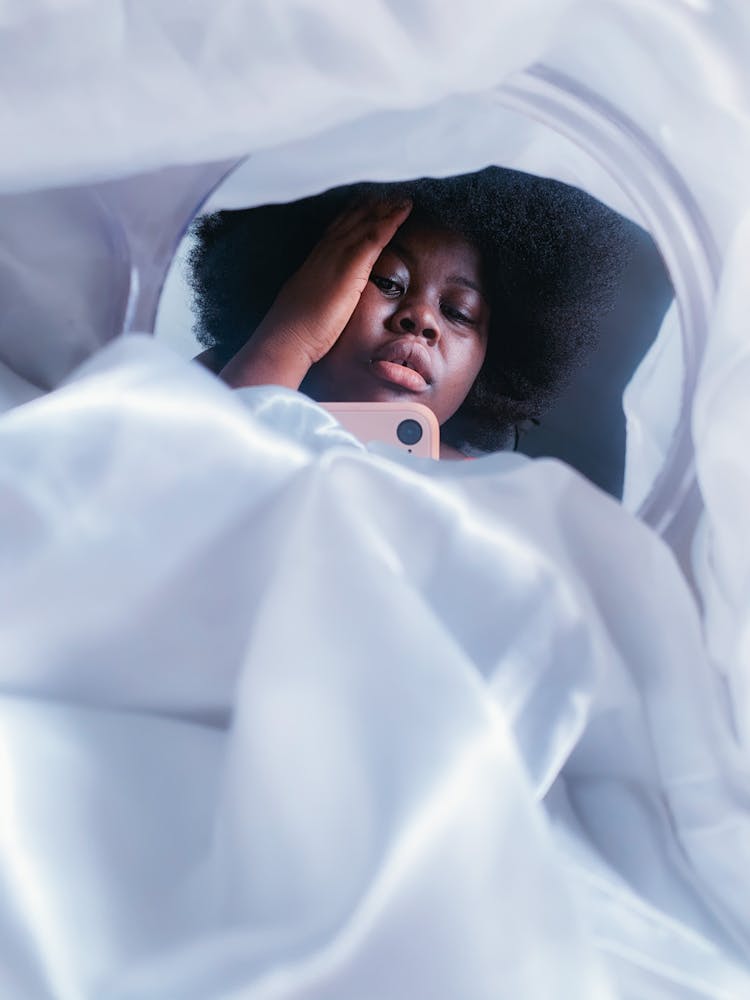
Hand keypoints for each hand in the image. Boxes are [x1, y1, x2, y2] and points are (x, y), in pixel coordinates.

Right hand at [220, 197, 411, 388]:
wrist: (287, 337)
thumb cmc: (295, 330)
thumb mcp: (308, 304)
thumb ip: (318, 295)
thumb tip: (323, 299)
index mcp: (315, 261)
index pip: (337, 229)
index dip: (353, 214)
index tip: (366, 202)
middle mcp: (325, 252)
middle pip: (351, 218)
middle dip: (370, 203)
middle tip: (389, 188)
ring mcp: (336, 256)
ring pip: (364, 221)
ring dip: (384, 206)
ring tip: (402, 193)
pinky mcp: (350, 267)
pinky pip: (374, 236)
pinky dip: (390, 220)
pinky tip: (404, 209)